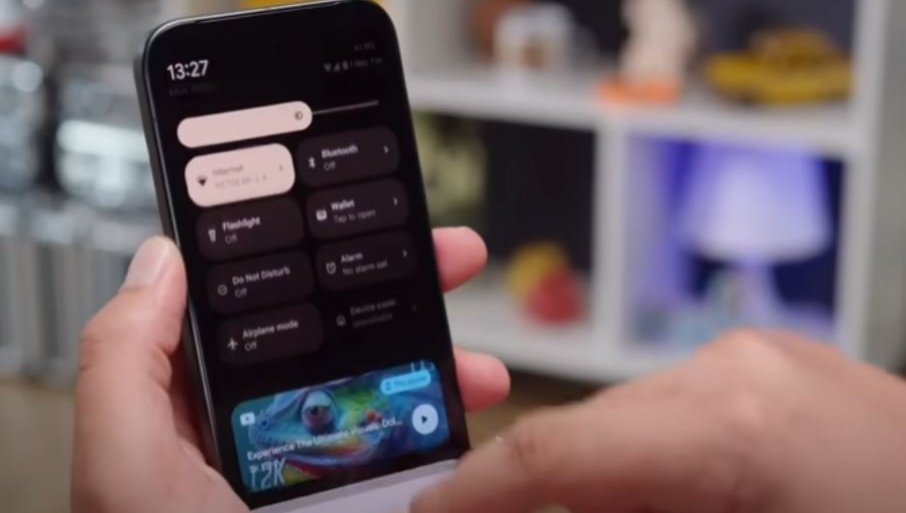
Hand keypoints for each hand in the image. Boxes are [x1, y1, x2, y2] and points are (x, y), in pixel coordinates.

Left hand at [71, 228, 509, 512]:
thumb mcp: (126, 464)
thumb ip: (123, 359)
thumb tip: (158, 259)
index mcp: (204, 403)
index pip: (259, 307)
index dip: (304, 256)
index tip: (353, 219)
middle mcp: (268, 425)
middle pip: (340, 334)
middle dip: (399, 291)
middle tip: (447, 258)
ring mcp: (322, 463)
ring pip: (390, 386)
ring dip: (443, 361)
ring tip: (479, 361)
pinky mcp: (366, 494)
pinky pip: (414, 444)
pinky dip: (451, 423)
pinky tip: (473, 408)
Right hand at [413, 330, 905, 512]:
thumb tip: (533, 506)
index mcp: (732, 423)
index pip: (553, 448)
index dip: (472, 494)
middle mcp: (737, 367)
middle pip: (584, 436)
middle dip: (536, 497)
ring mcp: (763, 360)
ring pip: (626, 425)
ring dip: (600, 486)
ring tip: (605, 505)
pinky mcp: (780, 372)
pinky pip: (677, 419)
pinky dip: (652, 471)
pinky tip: (674, 499)